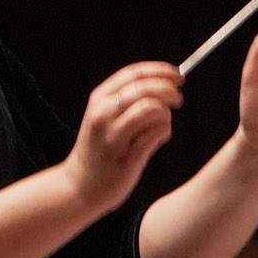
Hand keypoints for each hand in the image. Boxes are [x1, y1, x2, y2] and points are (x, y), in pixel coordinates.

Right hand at [64, 61, 182, 213]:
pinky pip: (156, 135)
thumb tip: (165, 85)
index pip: (135, 73)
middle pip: (145, 89)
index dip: (161, 71)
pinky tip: (160, 138)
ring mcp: (114, 137)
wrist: (79, 186)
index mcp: (99, 99)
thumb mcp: (103, 116)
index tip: (177, 76)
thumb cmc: (99, 148)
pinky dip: (164, 132)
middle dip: (169, 91)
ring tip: (163, 124)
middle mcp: (103, 114)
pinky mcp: (127, 158)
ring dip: (165, 115)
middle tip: (179, 99)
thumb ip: (126, 100)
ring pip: (152, 109)